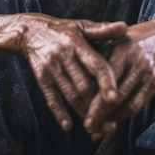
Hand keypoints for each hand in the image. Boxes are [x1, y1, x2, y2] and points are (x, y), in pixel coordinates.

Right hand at [16, 13, 126, 131]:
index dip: (106, 82)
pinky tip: (68, 126)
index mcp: (77, 44)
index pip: (95, 65)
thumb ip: (103, 30)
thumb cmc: (64, 29)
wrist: (30, 31)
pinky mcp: (41, 78)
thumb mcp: (82, 26)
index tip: (115, 99)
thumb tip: (125, 27)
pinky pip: (51, 98)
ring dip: (83, 113)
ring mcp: (52, 69)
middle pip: (83, 86)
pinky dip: (59, 113)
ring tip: (97, 129)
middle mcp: (64, 57)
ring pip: (70, 95)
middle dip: (97, 107)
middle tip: (111, 125)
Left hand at [83, 19, 154, 137]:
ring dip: (114, 120)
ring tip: (99, 131)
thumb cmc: (126, 41)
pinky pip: (140, 104)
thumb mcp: (110, 43)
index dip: (97, 101)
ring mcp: (147, 75)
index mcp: (122, 51)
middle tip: (89, 128)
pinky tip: (113, 123)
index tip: (84, 117)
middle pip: (118, 95)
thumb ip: (96, 63)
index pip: (107, 80)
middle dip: (103, 115)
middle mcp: (136, 63)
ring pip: (130, 104)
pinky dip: (125, 115)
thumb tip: (77, 87)